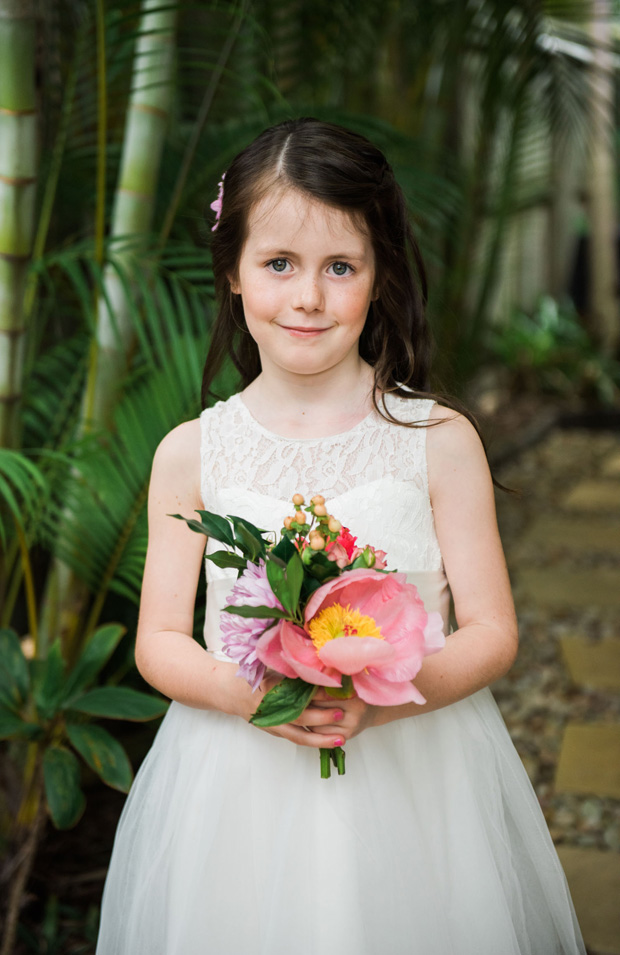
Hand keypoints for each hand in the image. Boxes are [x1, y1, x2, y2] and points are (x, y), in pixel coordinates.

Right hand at [245, 676, 369, 748]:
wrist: (232, 692)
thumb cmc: (256, 676)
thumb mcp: (272, 669)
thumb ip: (294, 672)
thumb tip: (322, 668)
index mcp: (272, 690)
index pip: (298, 694)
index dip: (318, 693)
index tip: (336, 689)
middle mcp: (272, 710)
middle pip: (299, 717)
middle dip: (321, 718)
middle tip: (341, 714)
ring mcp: (273, 724)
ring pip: (299, 736)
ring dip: (320, 739)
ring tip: (340, 739)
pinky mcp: (276, 731)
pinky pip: (296, 738)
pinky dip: (312, 741)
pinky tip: (328, 741)